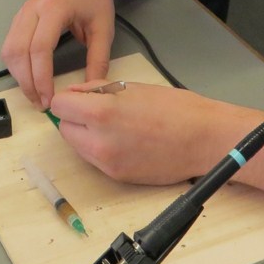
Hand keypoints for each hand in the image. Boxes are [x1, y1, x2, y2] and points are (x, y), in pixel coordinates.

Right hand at [2, 0, 116, 108]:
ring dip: (18, 76)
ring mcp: (22, 12)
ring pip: (9, 50)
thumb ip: (98, 60)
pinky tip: (29, 79)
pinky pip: (9, 45)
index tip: (50, 99)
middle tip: (40, 103)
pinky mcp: (19, 18)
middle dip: (26, 82)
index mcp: (54, 8)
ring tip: (35, 95)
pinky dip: (16, 66)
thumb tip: (89, 91)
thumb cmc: (96, 0)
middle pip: (18, 51)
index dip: (41, 77)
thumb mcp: (104, 30)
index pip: (40, 47)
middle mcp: (32, 8)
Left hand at [50, 82, 227, 184]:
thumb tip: (74, 92)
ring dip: (85, 134)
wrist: (204, 139)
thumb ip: (97, 89)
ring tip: (114, 125)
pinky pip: (94, 160)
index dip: (70, 98)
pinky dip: (100, 149)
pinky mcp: (117, 176)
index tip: (81, 97)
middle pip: (64, 128)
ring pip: (76, 146)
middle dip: (75, 118)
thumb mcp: (133, 87)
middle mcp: (99, 142)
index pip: (59, 106)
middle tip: (100, 110)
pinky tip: (124, 139)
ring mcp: (107, 163)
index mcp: (102, 113)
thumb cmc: (175, 108)